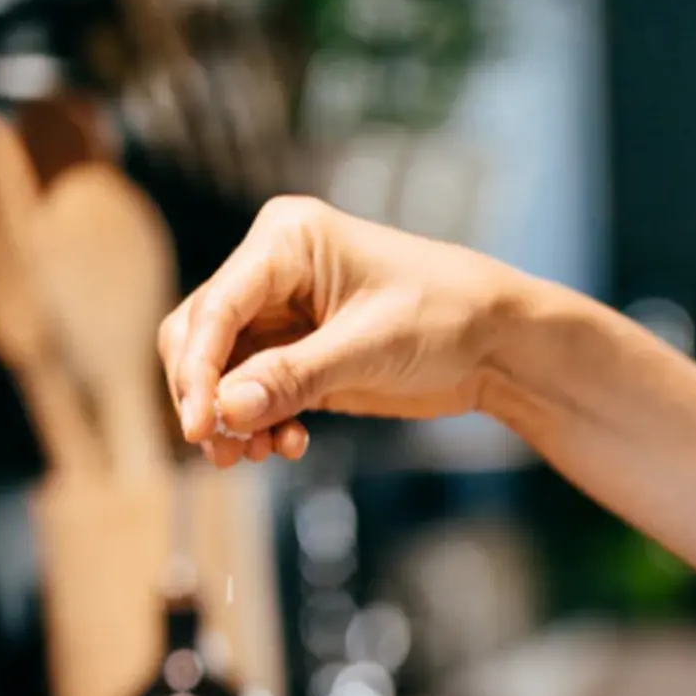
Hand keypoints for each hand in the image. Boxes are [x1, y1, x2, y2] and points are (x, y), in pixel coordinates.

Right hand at [157, 196, 522, 467]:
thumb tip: (226, 410)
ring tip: (254, 455)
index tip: (199, 425)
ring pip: (226, 370)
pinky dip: (262, 421)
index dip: (198, 369)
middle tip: (223, 449)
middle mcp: (275, 271)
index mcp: (286, 241)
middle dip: (208, 395)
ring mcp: (285, 315)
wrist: (497, 342)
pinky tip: (287, 445)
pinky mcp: (303, 356)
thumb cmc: (445, 317)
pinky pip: (259, 392)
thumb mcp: (369, 348)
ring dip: (233, 416)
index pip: (216, 306)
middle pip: (203, 336)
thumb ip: (294, 378)